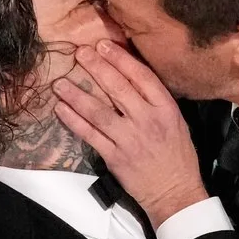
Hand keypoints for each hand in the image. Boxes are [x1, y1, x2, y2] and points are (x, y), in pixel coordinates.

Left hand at [53, 41, 208, 223]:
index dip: (121, 59)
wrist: (175, 193)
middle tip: (80, 53)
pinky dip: (74, 121)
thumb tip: (131, 78)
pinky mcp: (114, 157)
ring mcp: (129, 139)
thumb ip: (156, 102)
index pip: (141, 77)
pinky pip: (90, 135)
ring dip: (77, 95)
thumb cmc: (177, 157)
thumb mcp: (176, 122)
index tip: (104, 45)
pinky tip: (61, 109)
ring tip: (60, 82)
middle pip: (118, 89)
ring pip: (98, 111)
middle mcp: (147, 121)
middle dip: (97, 68)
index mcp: (165, 109)